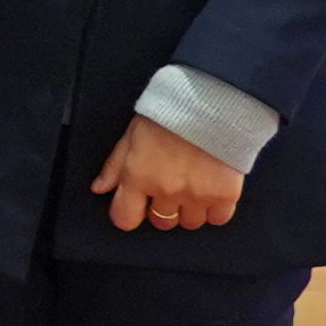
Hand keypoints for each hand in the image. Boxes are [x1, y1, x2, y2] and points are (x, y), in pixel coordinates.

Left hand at [92, 114, 245, 233]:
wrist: (213, 102)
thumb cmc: (170, 113)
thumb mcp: (132, 134)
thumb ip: (115, 165)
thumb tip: (100, 188)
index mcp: (138, 176)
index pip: (125, 218)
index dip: (129, 214)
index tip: (137, 206)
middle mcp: (166, 190)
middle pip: (161, 222)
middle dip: (163, 209)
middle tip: (170, 188)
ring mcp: (197, 195)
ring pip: (190, 223)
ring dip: (190, 210)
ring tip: (193, 186)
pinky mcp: (225, 194)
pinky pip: (218, 218)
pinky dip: (216, 209)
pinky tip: (213, 190)